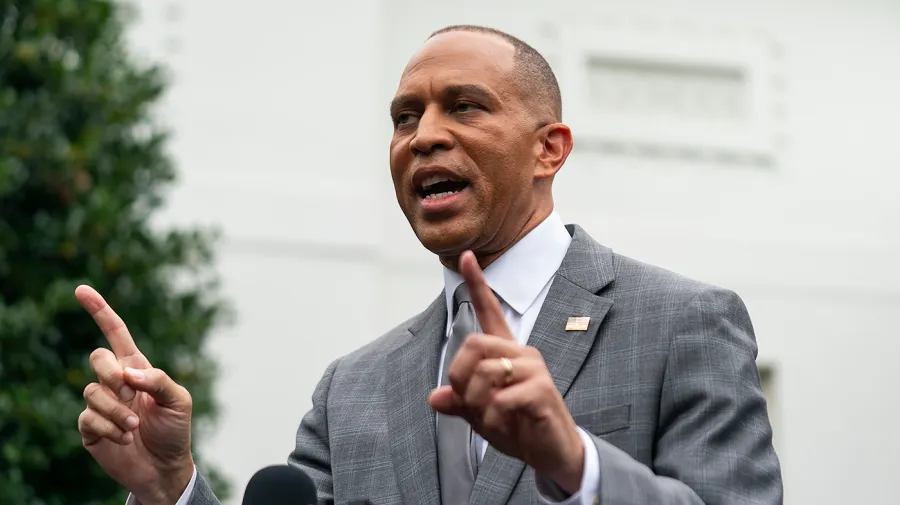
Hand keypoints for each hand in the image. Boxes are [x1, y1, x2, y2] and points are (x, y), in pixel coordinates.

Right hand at [75, 285, 194, 504]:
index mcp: (137, 368)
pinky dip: (109, 428)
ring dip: (116, 411)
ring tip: (134, 426)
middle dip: (112, 374)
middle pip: (97, 358)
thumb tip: (129, 372)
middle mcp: (115, 382)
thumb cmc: (175, 430)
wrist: (164, 466)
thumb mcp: (179, 401)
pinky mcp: (90, 427)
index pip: (115, 333)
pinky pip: (87, 417)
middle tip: (130, 394)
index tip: (81, 290)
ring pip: (91, 391)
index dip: (99, 311)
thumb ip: (158, 380)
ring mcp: (101, 403)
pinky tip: (124, 438)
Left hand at [428, 252, 584, 493]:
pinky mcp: (543, 390)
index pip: (489, 310)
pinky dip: (494, 415)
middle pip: (473, 344)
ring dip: (476, 401)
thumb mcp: (481, 415)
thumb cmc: (518, 427)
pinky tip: (506, 423)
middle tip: (466, 402)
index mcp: (505, 352)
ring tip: (489, 417)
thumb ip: (459, 402)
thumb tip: (434, 398)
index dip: (476, 283)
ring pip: (486, 370)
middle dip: (459, 376)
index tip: (465, 256)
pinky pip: (503, 397)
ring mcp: (534, 369)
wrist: (551, 452)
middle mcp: (521, 353)